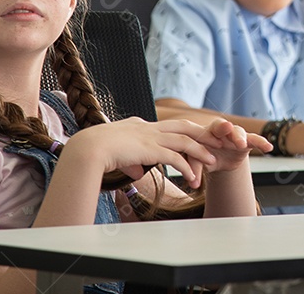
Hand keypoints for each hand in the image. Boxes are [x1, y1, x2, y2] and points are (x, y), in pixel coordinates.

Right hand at [65, 117, 226, 188]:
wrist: (87, 149)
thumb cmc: (97, 152)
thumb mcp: (119, 156)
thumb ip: (132, 162)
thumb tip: (137, 171)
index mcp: (141, 126)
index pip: (170, 126)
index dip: (186, 132)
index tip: (199, 138)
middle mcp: (149, 128)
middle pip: (184, 127)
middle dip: (201, 135)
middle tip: (216, 142)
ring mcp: (150, 137)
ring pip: (184, 141)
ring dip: (200, 152)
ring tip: (212, 162)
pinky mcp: (150, 149)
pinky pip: (175, 158)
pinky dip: (186, 167)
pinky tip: (193, 177)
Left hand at [198, 118, 272, 172]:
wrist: (216, 159)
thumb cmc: (204, 156)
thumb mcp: (198, 161)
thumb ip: (195, 168)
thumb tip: (193, 183)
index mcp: (206, 132)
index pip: (203, 131)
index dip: (207, 135)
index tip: (209, 140)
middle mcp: (221, 131)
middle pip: (222, 126)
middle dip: (224, 128)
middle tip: (226, 128)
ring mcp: (235, 135)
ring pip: (239, 132)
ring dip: (240, 138)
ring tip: (241, 145)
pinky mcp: (246, 142)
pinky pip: (255, 140)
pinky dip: (261, 142)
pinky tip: (268, 147)